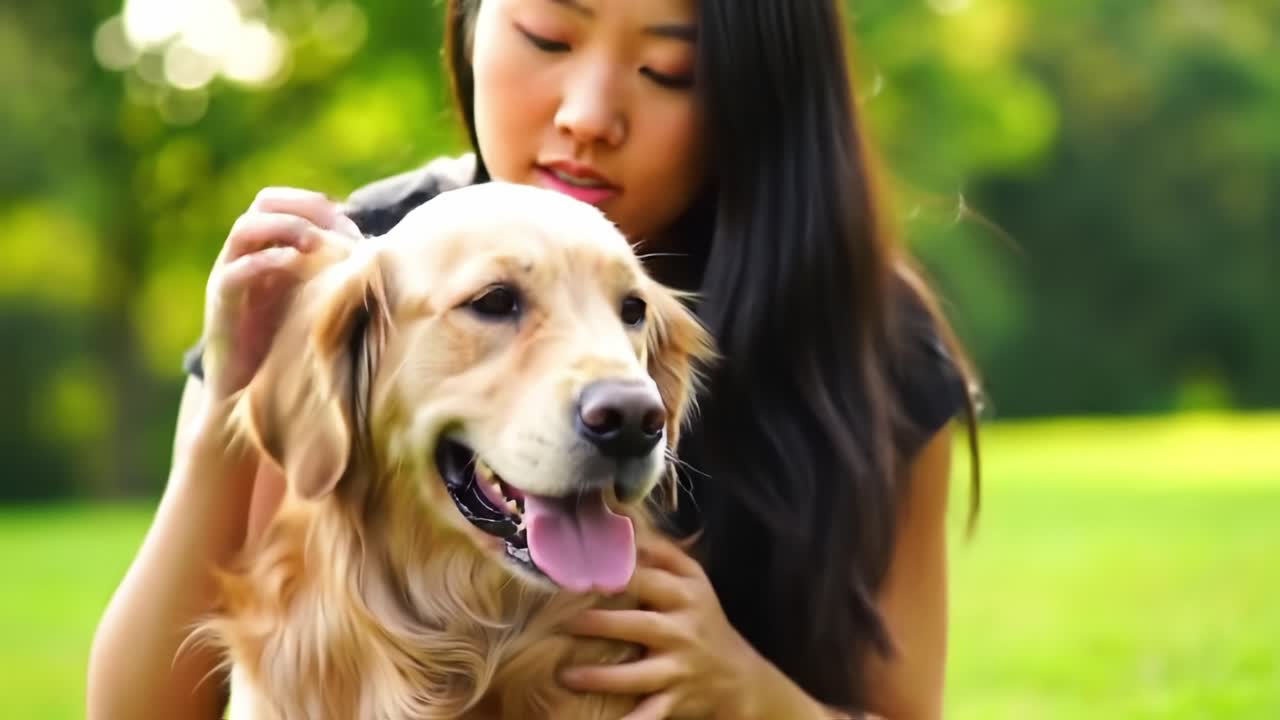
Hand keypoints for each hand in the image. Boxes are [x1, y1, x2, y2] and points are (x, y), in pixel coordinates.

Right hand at [200, 187, 359, 401]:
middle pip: (263, 204)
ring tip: (316, 241)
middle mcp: (245, 258)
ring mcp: (229, 278)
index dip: (316, 205)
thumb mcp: (318, 306)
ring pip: (246, 229)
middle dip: (302, 207)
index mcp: (267, 252)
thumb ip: (336, 277)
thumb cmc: (290, 351)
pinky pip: (234, 272)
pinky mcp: (220, 306)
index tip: (351, 223)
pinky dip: (265, 261)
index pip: (283, 203)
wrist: (248, 399)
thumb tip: (379, 253)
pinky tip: (294, 262)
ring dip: (285, 227)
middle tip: (336, 224)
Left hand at [558, 534, 769, 719]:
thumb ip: (664, 553)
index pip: (647, 579)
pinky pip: (650, 716)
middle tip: (564, 622)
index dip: (613, 575)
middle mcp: (682, 631)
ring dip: (601, 677)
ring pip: (637, 675)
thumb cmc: (705, 620)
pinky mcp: (676, 701)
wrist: (738, 676)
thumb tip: (627, 526)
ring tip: (565, 674)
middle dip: (601, 624)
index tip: (579, 573)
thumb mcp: (696, 581)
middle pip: (639, 625)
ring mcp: (679, 669)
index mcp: (685, 597)